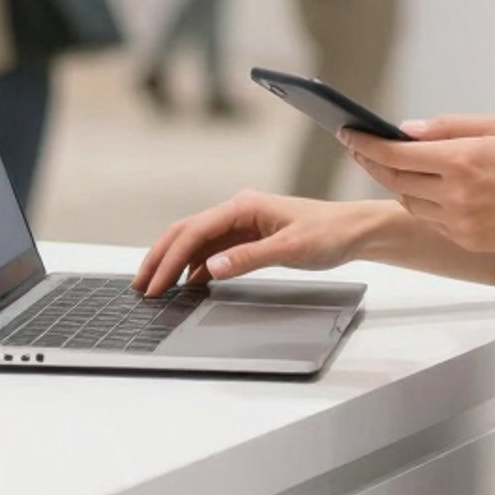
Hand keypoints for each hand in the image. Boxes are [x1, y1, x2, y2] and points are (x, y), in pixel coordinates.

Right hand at [133, 190, 382, 296]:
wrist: (354, 231)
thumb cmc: (328, 232)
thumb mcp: (289, 248)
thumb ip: (248, 257)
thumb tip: (210, 268)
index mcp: (244, 206)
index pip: (195, 231)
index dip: (170, 258)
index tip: (154, 283)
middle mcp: (238, 210)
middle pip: (187, 232)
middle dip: (161, 259)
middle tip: (141, 286)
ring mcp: (242, 224)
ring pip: (197, 242)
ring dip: (175, 264)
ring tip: (156, 288)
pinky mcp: (249, 238)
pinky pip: (213, 251)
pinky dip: (195, 268)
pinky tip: (187, 285)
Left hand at [341, 114, 494, 254]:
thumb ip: (450, 126)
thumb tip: (409, 130)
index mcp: (461, 160)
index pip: (397, 153)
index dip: (367, 144)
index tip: (348, 133)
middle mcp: (455, 194)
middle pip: (395, 179)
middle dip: (372, 162)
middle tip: (359, 148)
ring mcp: (460, 222)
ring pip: (411, 202)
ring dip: (397, 184)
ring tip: (395, 166)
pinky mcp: (469, 240)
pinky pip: (431, 221)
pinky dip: (422, 204)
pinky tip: (426, 190)